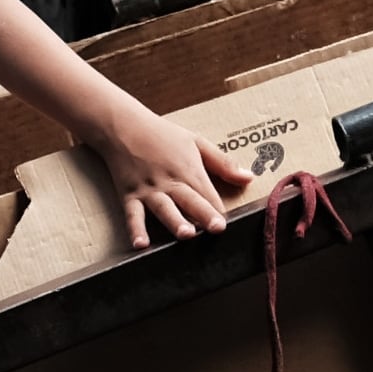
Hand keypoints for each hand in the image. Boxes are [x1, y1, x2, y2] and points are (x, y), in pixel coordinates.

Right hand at [89, 108, 253, 249]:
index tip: (230, 225)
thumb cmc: (162, 134)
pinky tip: (140, 245)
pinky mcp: (129, 196)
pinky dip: (135, 230)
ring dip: (174, 220)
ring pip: (164, 208)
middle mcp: (170, 182)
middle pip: (190, 200)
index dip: (219, 210)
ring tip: (185, 234)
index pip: (208, 194)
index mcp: (189, 170)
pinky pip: (132, 215)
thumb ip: (224, 163)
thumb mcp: (197, 142)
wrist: (122, 126)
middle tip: (217, 228)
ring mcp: (149, 190)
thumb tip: (250, 178)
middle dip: (204, 214)